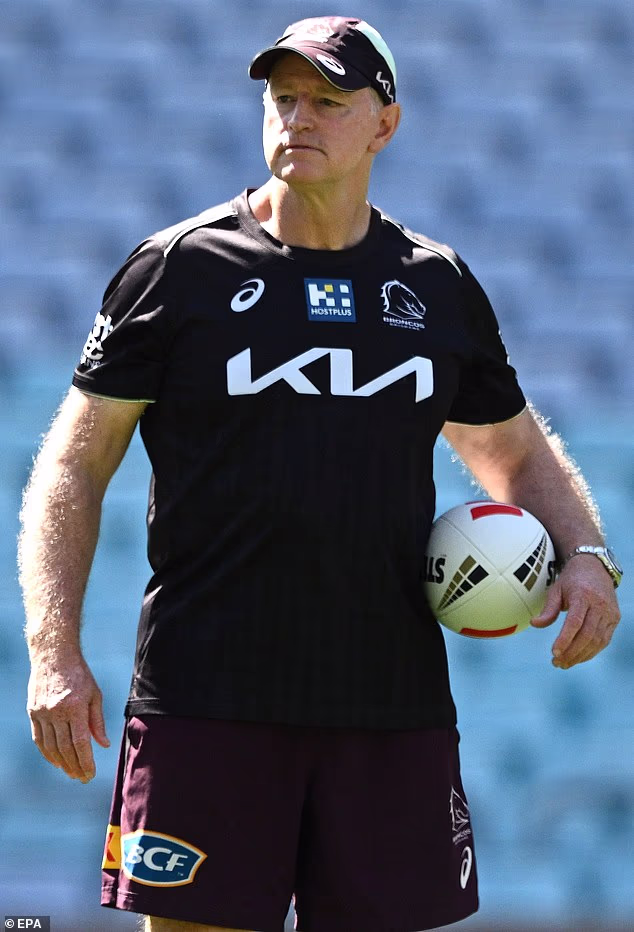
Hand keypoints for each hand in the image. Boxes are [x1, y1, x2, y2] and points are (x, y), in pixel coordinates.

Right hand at [27, 652, 109, 781]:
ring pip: (51, 746)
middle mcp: (56, 712)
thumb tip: (104, 745)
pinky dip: (47, 753)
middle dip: (74, 767)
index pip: (80, 743)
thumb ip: (98, 721)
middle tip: (82, 778)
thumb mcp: (94, 694)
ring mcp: (42, 713)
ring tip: (71, 773)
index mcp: (75, 707)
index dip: (85, 762)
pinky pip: (39, 738)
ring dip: (61, 763)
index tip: (91, 774)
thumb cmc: (79, 674)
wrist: (53, 655)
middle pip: (65, 748)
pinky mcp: (33, 712)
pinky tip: (56, 761)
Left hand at [531, 554, 620, 668]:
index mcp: (583, 595)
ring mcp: (610, 613)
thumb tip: (535, 624)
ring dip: (581, 656)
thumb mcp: (556, 590)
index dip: (565, 639)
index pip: (575, 622)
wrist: (595, 567)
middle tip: (557, 663)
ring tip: (565, 663)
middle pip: (587, 635)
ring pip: (597, 641)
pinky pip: (604, 640)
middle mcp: (600, 604)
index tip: (554, 652)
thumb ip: (548, 609)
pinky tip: (578, 657)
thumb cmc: (571, 580)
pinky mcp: (614, 619)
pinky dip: (591, 651)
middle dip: (571, 652)